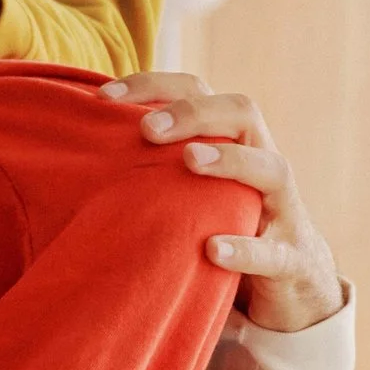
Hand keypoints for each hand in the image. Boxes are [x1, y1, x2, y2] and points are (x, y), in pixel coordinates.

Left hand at [99, 73, 343, 329]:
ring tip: (191, 160)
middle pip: (242, 113)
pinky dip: (245, 249)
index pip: (197, 90)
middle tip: (147, 129)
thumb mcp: (191, 188)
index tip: (103, 97)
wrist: (294, 284)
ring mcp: (284, 210)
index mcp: (231, 141)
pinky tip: (212, 249)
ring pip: (272, 169)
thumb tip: (74, 148)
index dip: (153, 85)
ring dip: (230, 161)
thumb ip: (154, 166)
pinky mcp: (291, 260)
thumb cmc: (226, 223)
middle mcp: (262, 163)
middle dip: (194, 113)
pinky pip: (275, 252)